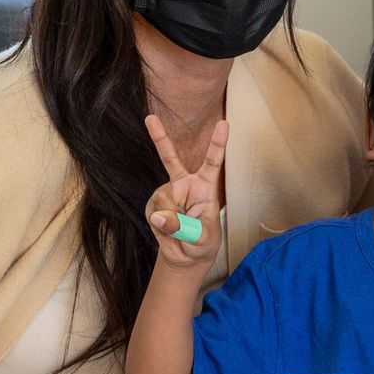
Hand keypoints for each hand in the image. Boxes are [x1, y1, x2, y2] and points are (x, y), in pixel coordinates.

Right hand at [143, 114, 227, 270]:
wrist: (186, 255)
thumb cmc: (202, 241)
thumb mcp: (201, 237)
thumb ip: (185, 227)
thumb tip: (159, 216)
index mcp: (205, 186)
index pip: (213, 161)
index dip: (218, 143)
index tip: (224, 124)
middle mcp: (184, 184)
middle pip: (169, 158)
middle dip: (159, 137)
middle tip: (150, 118)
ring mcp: (167, 193)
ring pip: (162, 199)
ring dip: (170, 219)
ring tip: (180, 231)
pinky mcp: (154, 205)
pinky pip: (153, 212)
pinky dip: (160, 225)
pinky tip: (167, 230)